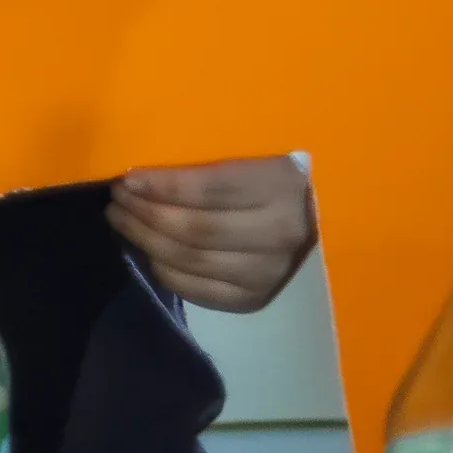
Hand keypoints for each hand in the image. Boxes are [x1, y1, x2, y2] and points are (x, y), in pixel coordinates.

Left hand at [109, 157, 316, 312]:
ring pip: (190, 261)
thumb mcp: (261, 154)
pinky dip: (165, 271)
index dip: (161, 185)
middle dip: (144, 213)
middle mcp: (278, 234)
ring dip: (146, 240)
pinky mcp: (256, 298)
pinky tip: (148, 251)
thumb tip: (148, 169)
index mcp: (280, 186)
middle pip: (193, 229)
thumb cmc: (284, 176)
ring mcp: (268, 272)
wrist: (334, 221)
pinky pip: (199, 291)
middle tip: (117, 197)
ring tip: (122, 219)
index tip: (127, 177)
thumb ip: (215, 159)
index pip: (207, 189)